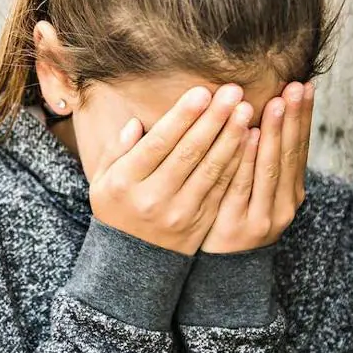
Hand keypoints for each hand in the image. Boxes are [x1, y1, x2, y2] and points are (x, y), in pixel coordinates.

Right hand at [89, 85, 252, 254]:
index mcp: (126, 182)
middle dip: (213, 119)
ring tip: (245, 110)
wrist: (132, 260)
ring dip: (231, 137)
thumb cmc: (117, 208)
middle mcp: (153, 197)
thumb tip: (137, 123)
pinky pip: (222, 188)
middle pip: (188, 153)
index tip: (202, 92)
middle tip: (233, 92)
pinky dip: (237, 163)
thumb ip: (117, 150)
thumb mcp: (103, 180)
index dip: (182, 117)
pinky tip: (249, 141)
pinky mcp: (200, 222)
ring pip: (210, 169)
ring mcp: (179, 212)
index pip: (158, 143)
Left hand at [202, 82, 313, 252]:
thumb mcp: (254, 191)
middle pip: (290, 154)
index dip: (303, 117)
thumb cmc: (233, 219)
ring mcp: (264, 216)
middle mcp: (284, 204)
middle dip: (293, 119)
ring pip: (270, 168)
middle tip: (295, 87)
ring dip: (275, 134)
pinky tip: (250, 136)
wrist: (221, 270)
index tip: (304, 85)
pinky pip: (243, 185)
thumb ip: (260, 160)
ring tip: (277, 103)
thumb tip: (263, 114)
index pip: (299, 148)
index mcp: (290, 192)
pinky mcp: (240, 225)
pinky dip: (249, 160)